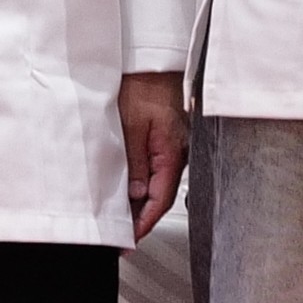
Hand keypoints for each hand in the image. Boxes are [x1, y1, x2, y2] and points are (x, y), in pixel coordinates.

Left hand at [119, 71, 188, 237]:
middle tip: (122, 235)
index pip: (161, 199)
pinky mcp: (171, 140)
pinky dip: (146, 183)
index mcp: (172, 153)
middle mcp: (180, 153)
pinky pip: (161, 169)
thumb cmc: (144, 87)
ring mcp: (177, 147)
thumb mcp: (131, 127)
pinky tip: (133, 189)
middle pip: (162, 195)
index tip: (129, 238)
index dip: (145, 222)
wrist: (153, 63)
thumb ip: (136, 163)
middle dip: (143, 217)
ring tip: (123, 216)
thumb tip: (137, 194)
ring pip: (161, 183)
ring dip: (143, 200)